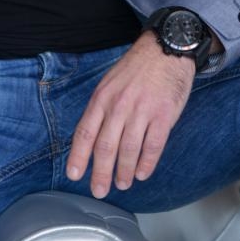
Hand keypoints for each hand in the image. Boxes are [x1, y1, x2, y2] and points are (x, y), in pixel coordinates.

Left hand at [66, 31, 195, 198]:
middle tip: (99, 190)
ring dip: (124, 172)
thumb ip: (101, 109)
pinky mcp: (164, 115)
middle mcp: (120, 105)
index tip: (74, 175)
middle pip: (105, 147)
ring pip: (129, 150)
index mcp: (102, 97)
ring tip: (122, 183)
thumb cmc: (136, 69)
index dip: (79, 156)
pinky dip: (146, 163)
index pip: (85, 132)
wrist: (165, 50)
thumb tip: (91, 138)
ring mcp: (142, 111)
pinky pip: (153, 146)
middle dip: (100, 173)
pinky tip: (142, 173)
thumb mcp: (109, 83)